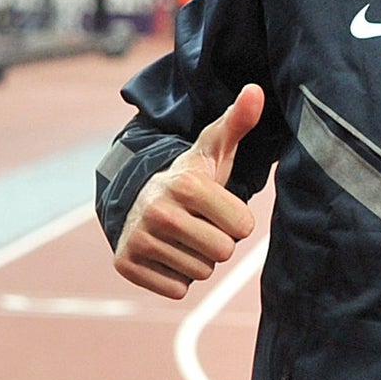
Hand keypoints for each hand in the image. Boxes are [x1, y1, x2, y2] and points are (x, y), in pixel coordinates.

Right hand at [114, 85, 263, 299]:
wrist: (137, 199)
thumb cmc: (190, 177)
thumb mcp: (214, 148)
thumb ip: (239, 122)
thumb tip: (256, 90)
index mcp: (186, 185)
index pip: (243, 227)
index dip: (237, 221)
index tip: (218, 207)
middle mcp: (158, 211)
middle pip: (223, 252)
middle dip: (219, 241)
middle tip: (200, 223)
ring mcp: (138, 238)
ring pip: (201, 272)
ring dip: (198, 258)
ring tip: (182, 235)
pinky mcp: (124, 264)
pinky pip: (177, 289)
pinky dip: (176, 277)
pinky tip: (166, 252)